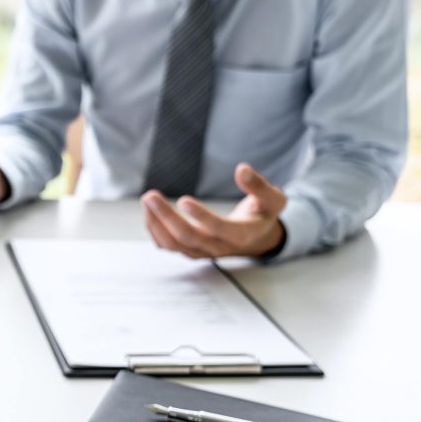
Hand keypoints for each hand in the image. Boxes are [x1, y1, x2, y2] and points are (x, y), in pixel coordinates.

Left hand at [141, 163, 286, 258]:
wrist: (256, 239)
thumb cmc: (263, 214)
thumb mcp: (273, 199)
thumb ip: (259, 186)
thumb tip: (242, 169)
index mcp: (241, 235)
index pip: (218, 229)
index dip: (201, 216)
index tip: (183, 200)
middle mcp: (219, 247)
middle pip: (188, 237)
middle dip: (166, 217)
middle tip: (150, 195)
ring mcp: (203, 252)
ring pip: (173, 244)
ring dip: (156, 223)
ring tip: (147, 199)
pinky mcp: (191, 251)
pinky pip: (168, 246)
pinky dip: (155, 230)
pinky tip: (149, 211)